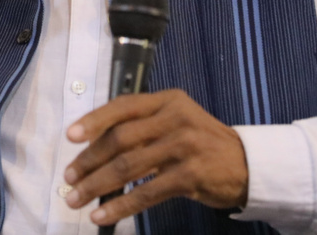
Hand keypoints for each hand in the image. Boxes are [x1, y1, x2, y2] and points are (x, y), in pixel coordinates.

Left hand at [63, 89, 248, 226]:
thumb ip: (143, 127)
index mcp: (168, 100)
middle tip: (69, 177)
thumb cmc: (201, 144)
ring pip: (129, 166)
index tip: (70, 137)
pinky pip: (146, 192)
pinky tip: (103, 215)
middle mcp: (176, 118)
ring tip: (76, 198)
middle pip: (121, 138)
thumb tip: (94, 147)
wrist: (246, 164)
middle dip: (89, 160)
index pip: (123, 106)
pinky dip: (120, 206)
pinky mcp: (191, 174)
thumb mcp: (176, 122)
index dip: (94, 120)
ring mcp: (185, 145)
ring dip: (97, 185)